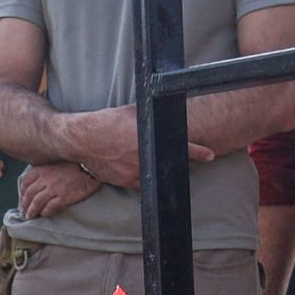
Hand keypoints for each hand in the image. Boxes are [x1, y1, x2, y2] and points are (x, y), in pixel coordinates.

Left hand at [18, 163, 100, 218]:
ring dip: (32, 211)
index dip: (22, 192)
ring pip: (37, 202)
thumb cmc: (74, 167)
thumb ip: (44, 172)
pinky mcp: (64, 197)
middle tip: (25, 211)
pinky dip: (45, 212)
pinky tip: (44, 215)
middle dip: (25, 205)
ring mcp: (55, 188)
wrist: (90, 169)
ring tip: (31, 217)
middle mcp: (46, 178)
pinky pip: (50, 207)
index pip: (25, 182)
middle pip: (29, 194)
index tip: (23, 198)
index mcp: (43, 169)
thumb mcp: (55, 164)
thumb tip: (35, 185)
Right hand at [75, 105, 213, 189]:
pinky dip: (139, 174)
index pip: (179, 146)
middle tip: (156, 152)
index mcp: (147, 138)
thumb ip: (151, 117)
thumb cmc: (107, 123)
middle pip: (164, 163)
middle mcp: (143, 158)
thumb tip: (164, 112)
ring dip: (151, 168)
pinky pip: (140, 182)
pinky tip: (127, 163)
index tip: (210, 155)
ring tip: (133, 155)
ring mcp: (135, 172)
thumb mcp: (132, 114)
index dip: (197, 152)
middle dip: (166, 159)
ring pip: (153, 175)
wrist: (84, 139)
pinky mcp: (126, 182)